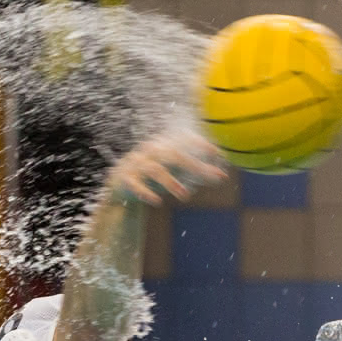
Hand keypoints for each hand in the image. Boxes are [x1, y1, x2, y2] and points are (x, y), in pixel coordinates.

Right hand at [106, 130, 225, 206]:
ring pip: (156, 170)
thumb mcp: (174, 170)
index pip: (183, 139)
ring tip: (185, 196)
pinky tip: (157, 201)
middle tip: (211, 177)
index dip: (200, 144)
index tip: (217, 153)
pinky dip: (146, 192)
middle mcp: (150, 150)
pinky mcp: (126, 178)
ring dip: (171, 182)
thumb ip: (194, 170)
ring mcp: (137, 163)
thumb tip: (221, 174)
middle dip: (194, 165)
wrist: (120, 183)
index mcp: (163, 144)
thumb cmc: (154, 175)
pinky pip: (136, 184)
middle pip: (174, 154)